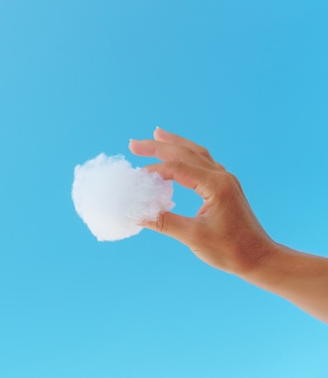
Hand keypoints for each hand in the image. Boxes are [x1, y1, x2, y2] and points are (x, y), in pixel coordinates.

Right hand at [128, 127, 278, 275]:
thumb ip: (163, 222)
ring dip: (174, 144)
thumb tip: (135, 214)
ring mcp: (225, 180)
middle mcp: (221, 177)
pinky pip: (203, 163)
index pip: (177, 169)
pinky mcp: (225, 187)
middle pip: (185, 153)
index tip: (134, 178)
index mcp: (215, 185)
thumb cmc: (231, 250)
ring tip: (156, 134)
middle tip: (133, 144)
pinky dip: (187, 155)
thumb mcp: (193, 237)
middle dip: (158, 146)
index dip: (153, 171)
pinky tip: (178, 156)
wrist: (260, 259)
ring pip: (196, 153)